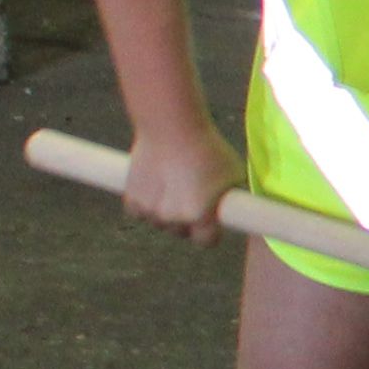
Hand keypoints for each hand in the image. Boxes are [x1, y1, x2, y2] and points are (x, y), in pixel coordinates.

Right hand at [120, 119, 236, 242]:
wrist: (171, 126)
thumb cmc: (206, 147)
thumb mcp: (233, 174)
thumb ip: (231, 199)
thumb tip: (237, 210)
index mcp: (199, 217)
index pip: (206, 241)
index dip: (209, 231)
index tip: (210, 221)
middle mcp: (173, 219)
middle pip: (180, 231)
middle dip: (185, 220)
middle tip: (189, 197)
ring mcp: (150, 211)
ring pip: (158, 222)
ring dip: (163, 211)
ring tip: (171, 184)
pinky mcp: (132, 199)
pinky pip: (138, 212)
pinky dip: (144, 203)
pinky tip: (154, 185)